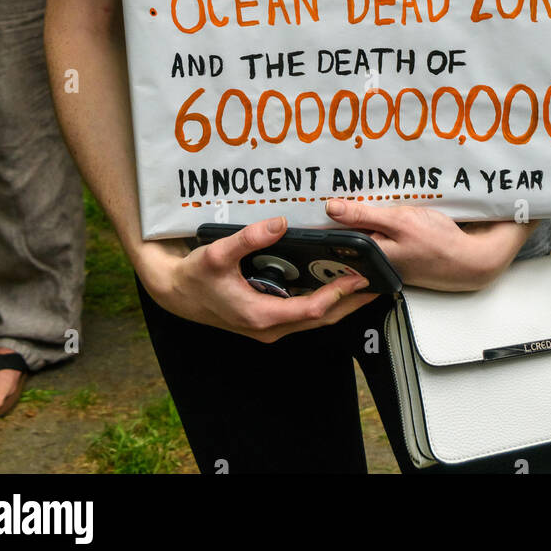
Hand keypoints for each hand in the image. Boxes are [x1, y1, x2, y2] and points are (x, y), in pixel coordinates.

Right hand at [136, 217, 375, 342]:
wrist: (175, 294)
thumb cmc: (195, 276)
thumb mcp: (218, 254)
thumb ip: (249, 238)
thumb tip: (280, 223)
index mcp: (261, 316)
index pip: (312, 310)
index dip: (338, 295)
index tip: (359, 279)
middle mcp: (268, 328)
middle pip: (320, 319)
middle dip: (349, 303)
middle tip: (375, 284)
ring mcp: (268, 327)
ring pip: (312, 319)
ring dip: (338, 304)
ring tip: (362, 284)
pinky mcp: (265, 320)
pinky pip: (301, 314)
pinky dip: (322, 302)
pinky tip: (332, 285)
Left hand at [326, 198, 536, 290]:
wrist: (471, 260)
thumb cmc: (438, 242)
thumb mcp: (400, 221)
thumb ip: (365, 215)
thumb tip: (331, 208)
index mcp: (370, 258)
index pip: (333, 243)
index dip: (317, 226)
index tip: (300, 208)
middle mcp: (373, 263)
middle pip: (343, 241)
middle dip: (330, 222)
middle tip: (314, 196)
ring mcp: (384, 261)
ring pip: (358, 239)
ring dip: (350, 221)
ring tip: (336, 198)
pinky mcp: (395, 256)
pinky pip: (373, 238)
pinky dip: (369, 224)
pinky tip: (368, 209)